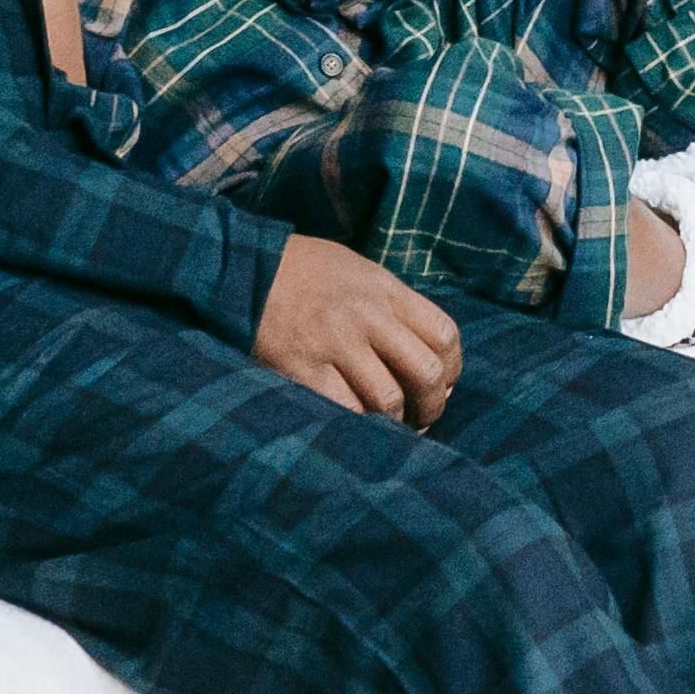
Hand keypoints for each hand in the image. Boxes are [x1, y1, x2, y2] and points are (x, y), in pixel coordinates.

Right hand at [251, 234, 460, 426]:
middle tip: (423, 417)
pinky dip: (357, 426)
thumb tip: (425, 355)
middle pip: (426, 372)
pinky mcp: (301, 367)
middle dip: (433, 404)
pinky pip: (343, 410)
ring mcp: (335, 342)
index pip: (444, 334)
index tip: (444, 384)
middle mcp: (367, 315)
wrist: (241, 265)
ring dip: (395, 422)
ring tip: (390, 428)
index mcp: (386, 289)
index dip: (453, 369)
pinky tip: (356, 427)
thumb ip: (392, 306)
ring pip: (388, 399)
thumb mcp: (359, 271)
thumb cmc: (304, 270)